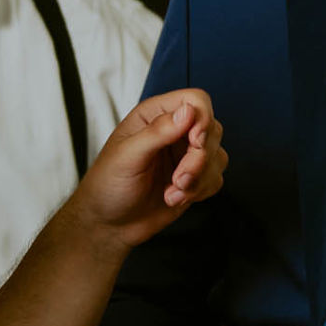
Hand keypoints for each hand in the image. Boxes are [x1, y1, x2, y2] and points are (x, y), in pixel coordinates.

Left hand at [79, 89, 226, 250]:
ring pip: (217, 156)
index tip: (196, 142)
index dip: (203, 118)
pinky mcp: (194, 178)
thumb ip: (157, 131)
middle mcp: (174, 131)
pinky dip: (200, 191)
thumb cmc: (108, 185)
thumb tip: (187, 112)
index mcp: (155, 115)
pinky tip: (175, 197)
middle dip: (199, 158)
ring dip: (199, 179)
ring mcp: (185, 155)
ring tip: (172, 191)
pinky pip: (216, 177)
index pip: (195, 100)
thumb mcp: (127, 155)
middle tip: (178, 178)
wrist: (109, 224)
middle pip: (212, 129)